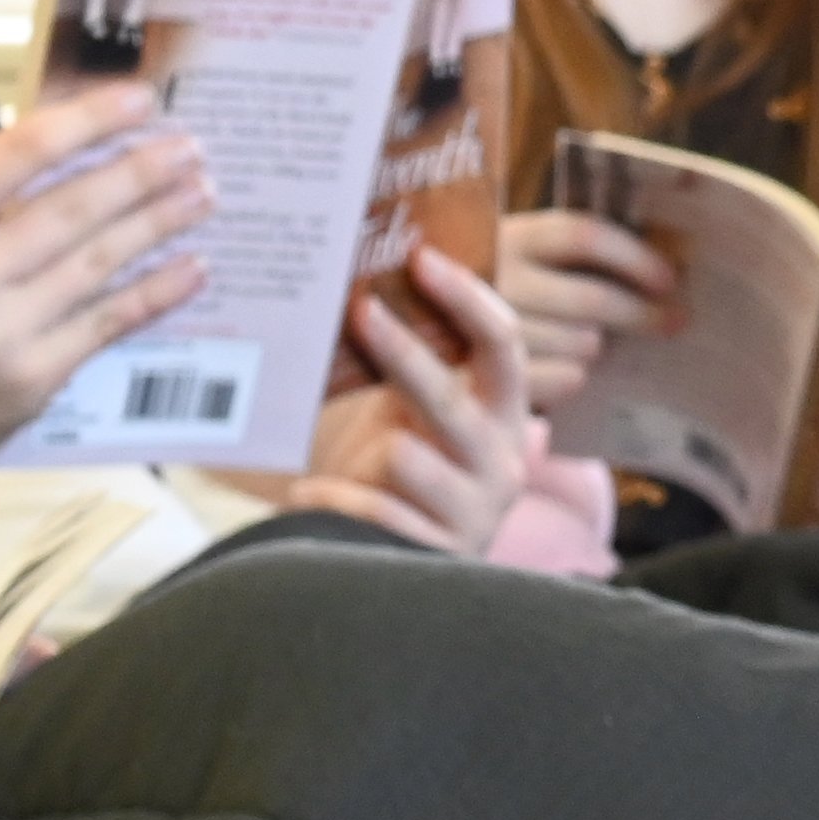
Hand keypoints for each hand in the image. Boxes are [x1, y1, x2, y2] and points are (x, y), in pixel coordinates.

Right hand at [0, 80, 217, 513]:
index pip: (20, 154)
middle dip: (143, 171)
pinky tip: (191, 269)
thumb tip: (13, 144)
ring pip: (100, 264)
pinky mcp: (31, 384)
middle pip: (74, 208)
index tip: (140, 101)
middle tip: (193, 147)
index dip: (90, 121)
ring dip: (161, 224)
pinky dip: (155, 292)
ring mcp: (2, 336)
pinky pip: (106, 324)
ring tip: (203, 194)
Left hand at [285, 243, 544, 554]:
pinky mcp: (435, 554)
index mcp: (505, 413)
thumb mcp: (419, 409)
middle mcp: (502, 461)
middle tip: (357, 308)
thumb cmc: (406, 468)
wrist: (403, 562)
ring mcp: (473, 511)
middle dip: (402, 350)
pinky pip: (372, 508)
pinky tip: (313, 494)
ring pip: (406, 455)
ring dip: (364, 451)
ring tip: (340, 454)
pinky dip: (333, 497)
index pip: (504, 344)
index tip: (421, 257)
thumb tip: (369, 274)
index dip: (467, 298)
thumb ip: (419, 360)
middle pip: (451, 397)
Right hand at [494, 204, 678, 412]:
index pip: (583, 237)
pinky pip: (563, 380)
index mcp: (507, 236)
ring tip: (594, 343)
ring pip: (583, 343)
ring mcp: (487, 330)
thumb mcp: (512, 254)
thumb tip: (656, 275)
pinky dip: (575, 377)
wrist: (406, 338)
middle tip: (676, 321)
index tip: (669, 279)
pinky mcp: (485, 378)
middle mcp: (497, 277)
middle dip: (642, 313)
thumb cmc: (483, 288)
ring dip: (599, 345)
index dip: (634, 257)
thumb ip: (565, 257)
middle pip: (593, 298)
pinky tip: (569, 373)